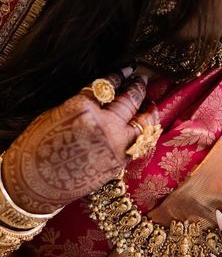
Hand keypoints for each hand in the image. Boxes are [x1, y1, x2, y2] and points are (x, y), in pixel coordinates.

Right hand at [2, 68, 159, 213]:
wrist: (36, 186)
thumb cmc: (36, 149)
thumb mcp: (55, 115)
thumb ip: (82, 105)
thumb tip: (102, 98)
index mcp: (83, 108)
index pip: (107, 86)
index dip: (119, 76)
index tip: (127, 70)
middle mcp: (104, 125)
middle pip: (129, 101)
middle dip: (138, 87)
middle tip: (142, 79)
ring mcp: (115, 145)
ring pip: (142, 123)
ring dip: (148, 110)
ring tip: (150, 102)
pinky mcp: (119, 163)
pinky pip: (139, 143)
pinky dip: (145, 132)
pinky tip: (146, 126)